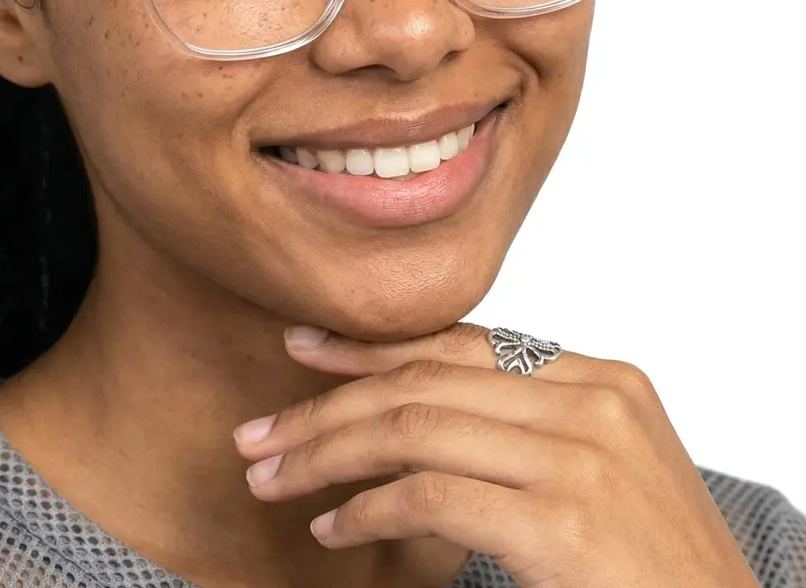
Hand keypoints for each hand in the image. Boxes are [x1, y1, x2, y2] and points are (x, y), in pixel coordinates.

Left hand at [232, 322, 760, 587]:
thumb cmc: (653, 569)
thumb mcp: (596, 472)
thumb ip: (520, 427)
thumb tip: (410, 407)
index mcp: (600, 377)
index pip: (458, 346)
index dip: (370, 348)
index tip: (302, 348)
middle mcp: (592, 402)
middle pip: (424, 382)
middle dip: (327, 405)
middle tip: (259, 431)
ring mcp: (581, 458)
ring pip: (412, 428)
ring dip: (326, 453)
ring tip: (271, 477)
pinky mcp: (563, 521)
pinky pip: (430, 495)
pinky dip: (366, 509)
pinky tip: (332, 529)